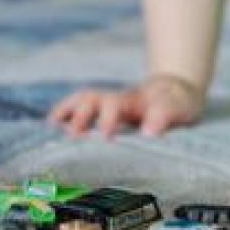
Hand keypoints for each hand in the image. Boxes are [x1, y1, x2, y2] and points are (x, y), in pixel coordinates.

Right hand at [47, 75, 204, 138]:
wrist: (176, 92)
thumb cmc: (177, 103)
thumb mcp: (179, 107)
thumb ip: (165, 115)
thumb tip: (150, 132)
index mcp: (132, 101)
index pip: (114, 105)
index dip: (107, 119)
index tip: (106, 137)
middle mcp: (115, 101)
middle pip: (91, 100)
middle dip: (79, 115)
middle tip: (72, 136)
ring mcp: (108, 106)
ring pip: (82, 101)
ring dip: (66, 110)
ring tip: (50, 127)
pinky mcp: (105, 115)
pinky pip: (80, 110)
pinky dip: (64, 115)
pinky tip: (52, 128)